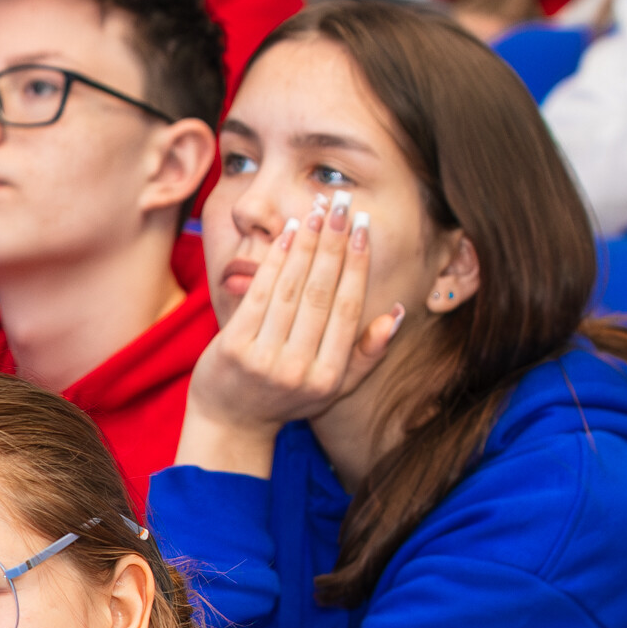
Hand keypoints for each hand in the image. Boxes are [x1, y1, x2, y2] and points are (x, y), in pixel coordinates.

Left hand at [174, 191, 399, 477]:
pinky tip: (287, 234)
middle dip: (334, 244)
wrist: (230, 422)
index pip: (348, 309)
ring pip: (291, 290)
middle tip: (343, 206)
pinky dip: (274, 262)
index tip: (363, 229)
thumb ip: (367, 353)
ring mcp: (263, 360)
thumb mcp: (335, 386)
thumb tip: (396, 312)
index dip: (357, 265)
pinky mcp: (233, 348)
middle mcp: (298, 369)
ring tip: (317, 211)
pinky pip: (259, 296)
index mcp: (328, 375)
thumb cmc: (287, 398)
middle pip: (321, 294)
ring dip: (305, 245)